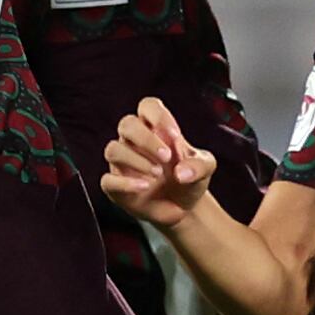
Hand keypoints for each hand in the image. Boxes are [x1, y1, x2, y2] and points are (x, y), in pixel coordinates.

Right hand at [102, 97, 211, 229]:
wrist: (183, 207)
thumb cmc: (190, 178)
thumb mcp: (205, 169)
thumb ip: (199, 165)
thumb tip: (180, 172)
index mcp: (156, 129)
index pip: (147, 106)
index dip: (158, 115)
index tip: (175, 135)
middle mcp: (135, 142)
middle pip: (127, 124)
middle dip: (146, 138)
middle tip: (166, 156)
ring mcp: (123, 164)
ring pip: (113, 149)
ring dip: (135, 159)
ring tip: (158, 173)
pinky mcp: (116, 187)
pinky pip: (108, 180)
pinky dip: (125, 183)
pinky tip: (144, 187)